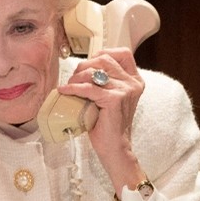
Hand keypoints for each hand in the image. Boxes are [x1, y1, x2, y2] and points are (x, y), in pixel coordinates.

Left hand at [56, 46, 146, 190]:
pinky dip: (73, 88)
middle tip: (73, 79)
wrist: (113, 147)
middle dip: (84, 66)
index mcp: (135, 80)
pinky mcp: (115, 99)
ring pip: (95, 72)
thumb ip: (105, 80)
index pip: (123, 53)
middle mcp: (133, 83)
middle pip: (105, 59)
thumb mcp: (109, 96)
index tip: (89, 63)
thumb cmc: (107, 123)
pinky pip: (89, 88)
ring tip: (69, 86)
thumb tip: (82, 67)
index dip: (103, 53)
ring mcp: (126, 90)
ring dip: (77, 77)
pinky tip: (64, 90)